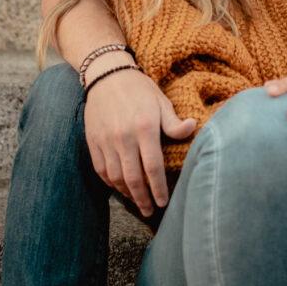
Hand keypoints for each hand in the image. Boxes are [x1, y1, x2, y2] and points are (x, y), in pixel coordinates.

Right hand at [84, 67, 195, 216]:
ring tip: (138, 202)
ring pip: (116, 178)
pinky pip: (101, 170)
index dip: (159, 188)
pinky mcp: (93, 142)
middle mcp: (124, 137)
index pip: (153, 167)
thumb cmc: (139, 89)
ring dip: (127, 194)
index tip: (164, 202)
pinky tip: (120, 187)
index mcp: (145, 127)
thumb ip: (174, 122)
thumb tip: (193, 128)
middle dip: (143, 199)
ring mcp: (106, 141)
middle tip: (151, 210)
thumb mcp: (162, 101)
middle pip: (133, 178)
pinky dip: (111, 183)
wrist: (106, 75)